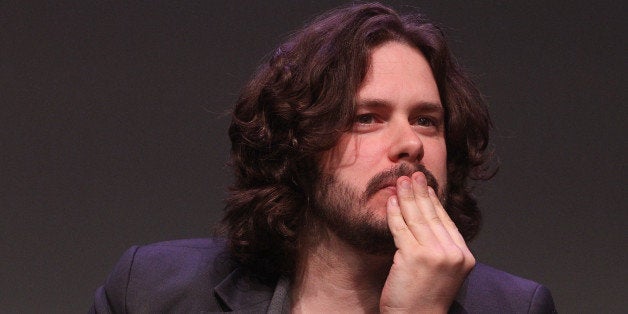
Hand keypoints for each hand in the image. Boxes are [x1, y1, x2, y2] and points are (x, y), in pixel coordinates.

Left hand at [380, 172, 474, 312]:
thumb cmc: (424, 299)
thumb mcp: (441, 271)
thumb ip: (439, 247)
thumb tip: (425, 218)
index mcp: (464, 256)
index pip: (446, 221)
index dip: (434, 201)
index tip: (426, 185)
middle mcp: (453, 253)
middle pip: (433, 215)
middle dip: (420, 191)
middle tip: (412, 174)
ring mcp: (435, 254)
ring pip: (417, 218)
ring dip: (406, 196)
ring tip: (400, 181)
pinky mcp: (415, 256)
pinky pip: (401, 228)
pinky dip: (394, 213)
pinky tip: (390, 202)